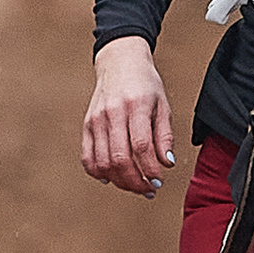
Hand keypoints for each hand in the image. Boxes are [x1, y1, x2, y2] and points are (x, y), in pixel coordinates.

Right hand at [83, 37, 176, 197]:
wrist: (119, 62)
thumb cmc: (145, 84)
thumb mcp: (163, 105)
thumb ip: (165, 135)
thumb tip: (166, 163)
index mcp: (136, 105)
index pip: (141, 146)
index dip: (150, 169)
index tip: (159, 180)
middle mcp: (113, 113)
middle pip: (120, 158)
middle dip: (136, 182)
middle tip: (149, 190)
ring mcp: (96, 120)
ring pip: (103, 162)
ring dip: (120, 181)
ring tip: (135, 186)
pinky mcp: (87, 125)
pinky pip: (87, 157)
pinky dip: (98, 173)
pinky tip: (112, 178)